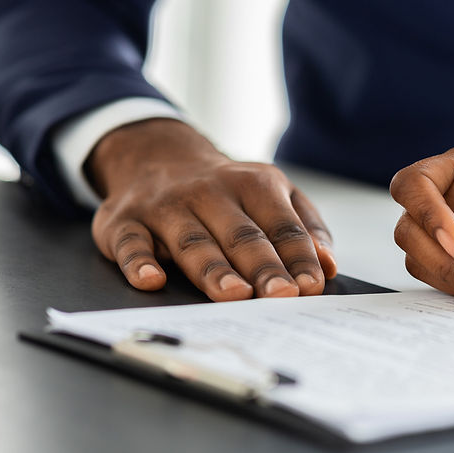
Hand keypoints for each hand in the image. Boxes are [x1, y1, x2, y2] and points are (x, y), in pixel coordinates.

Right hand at [86, 119, 336, 300]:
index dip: (298, 256)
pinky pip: (131, 244)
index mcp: (253, 184)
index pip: (282, 225)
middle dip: (263, 266)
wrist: (156, 157)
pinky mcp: (126, 222)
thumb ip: (305, 226)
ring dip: (214, 269)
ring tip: (234, 295)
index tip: (311, 286)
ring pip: (193, 242)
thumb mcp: (273, 194)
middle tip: (280, 295)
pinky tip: (152, 280)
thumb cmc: (226, 192)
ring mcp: (166, 207)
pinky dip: (139, 262)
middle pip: (241, 235)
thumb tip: (328, 264)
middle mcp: (209, 192)